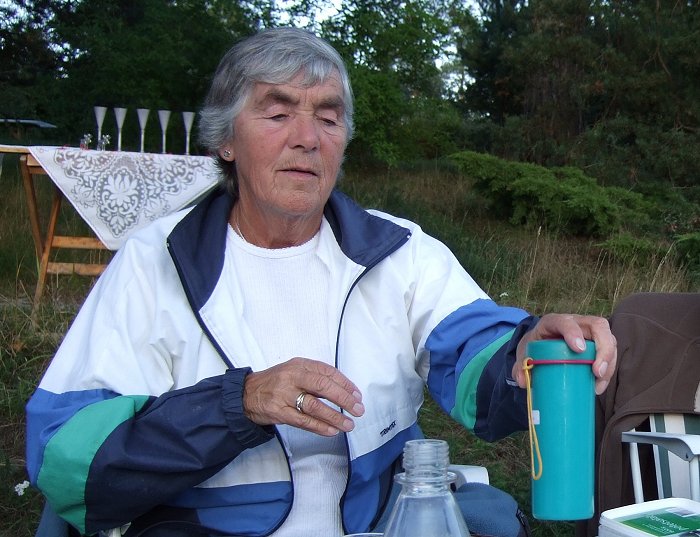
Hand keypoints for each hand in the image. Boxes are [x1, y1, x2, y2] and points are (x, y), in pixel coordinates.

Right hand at [242, 357, 364, 435]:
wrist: (246, 394)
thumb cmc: (274, 382)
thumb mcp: (293, 371)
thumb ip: (315, 377)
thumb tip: (343, 390)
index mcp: (299, 365)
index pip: (328, 372)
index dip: (346, 384)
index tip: (357, 395)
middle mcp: (292, 377)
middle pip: (323, 386)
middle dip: (344, 399)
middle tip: (358, 409)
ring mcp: (284, 395)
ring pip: (315, 406)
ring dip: (335, 417)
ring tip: (349, 424)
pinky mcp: (279, 412)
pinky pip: (303, 421)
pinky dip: (320, 427)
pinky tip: (332, 431)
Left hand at [513, 313, 616, 394]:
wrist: (541, 347)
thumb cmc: (535, 348)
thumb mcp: (524, 355)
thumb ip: (519, 367)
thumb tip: (522, 381)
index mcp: (554, 322)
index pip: (565, 321)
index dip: (573, 332)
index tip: (579, 349)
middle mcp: (576, 322)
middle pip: (597, 326)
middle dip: (602, 348)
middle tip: (596, 371)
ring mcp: (590, 332)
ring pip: (609, 339)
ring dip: (608, 361)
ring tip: (598, 381)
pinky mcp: (598, 344)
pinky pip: (610, 353)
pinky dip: (608, 369)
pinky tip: (599, 385)